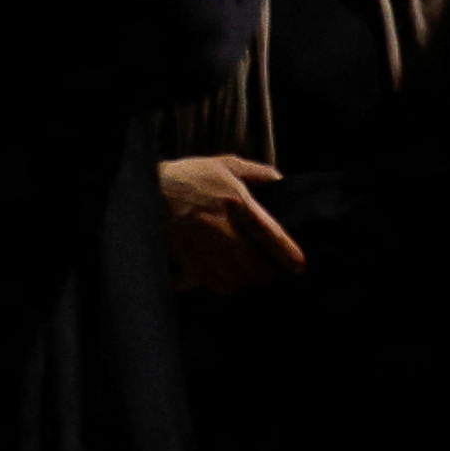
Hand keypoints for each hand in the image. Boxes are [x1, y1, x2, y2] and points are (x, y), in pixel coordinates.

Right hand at [156, 155, 304, 292]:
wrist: (148, 192)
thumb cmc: (191, 177)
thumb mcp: (227, 165)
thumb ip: (259, 173)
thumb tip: (283, 182)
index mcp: (236, 202)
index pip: (270, 234)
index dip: (288, 254)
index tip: (300, 266)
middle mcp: (222, 229)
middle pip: (257, 267)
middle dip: (267, 271)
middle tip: (269, 267)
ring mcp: (204, 250)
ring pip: (238, 280)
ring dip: (247, 279)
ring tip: (247, 271)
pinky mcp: (189, 264)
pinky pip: (216, 286)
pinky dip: (226, 285)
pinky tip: (226, 275)